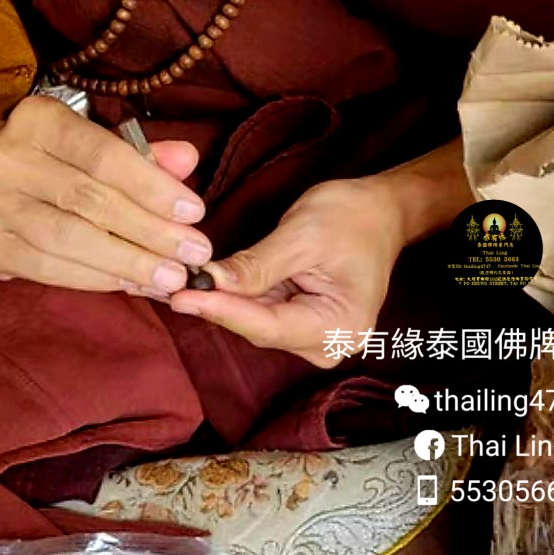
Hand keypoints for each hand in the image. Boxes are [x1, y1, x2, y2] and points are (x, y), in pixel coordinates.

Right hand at [0, 94, 211, 293]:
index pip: (102, 154)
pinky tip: (131, 283)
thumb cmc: (53, 158)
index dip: (151, 186)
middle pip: (89, 200)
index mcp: (36, 119)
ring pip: (68, 240)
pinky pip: (48, 269)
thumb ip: (141, 153)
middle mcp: (4, 158)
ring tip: (170, 277)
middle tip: (193, 254)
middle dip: (149, 231)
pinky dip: (96, 279)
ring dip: (127, 263)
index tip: (194, 212)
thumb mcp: (94, 143)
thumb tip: (187, 160)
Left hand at [167, 177, 405, 368]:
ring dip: (224, 301)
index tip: (181, 296)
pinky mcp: (303, 323)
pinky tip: (208, 283)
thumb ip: (256, 265)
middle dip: (218, 305)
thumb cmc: (352, 217)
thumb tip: (209, 281)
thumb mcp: (302, 236)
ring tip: (183, 282)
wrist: (381, 211)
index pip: (267, 326)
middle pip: (258, 329)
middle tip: (171, 285)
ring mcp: (316, 336)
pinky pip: (263, 313)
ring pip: (256, 322)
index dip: (221, 311)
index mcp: (339, 326)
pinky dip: (237, 296)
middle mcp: (328, 343)